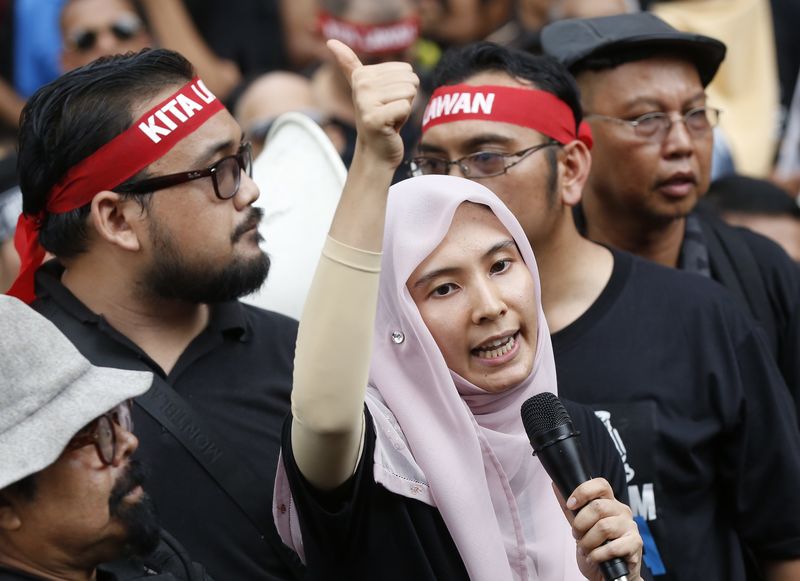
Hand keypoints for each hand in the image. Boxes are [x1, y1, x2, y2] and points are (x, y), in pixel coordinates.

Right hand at [326, 39, 418, 167]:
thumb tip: (330, 40)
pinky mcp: (374, 119)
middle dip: (405, 100)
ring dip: (404, 110)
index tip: (386, 103)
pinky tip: (390, 127)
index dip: (402, 89)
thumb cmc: (379, 119)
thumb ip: (350, 65)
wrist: (376, 153)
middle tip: (390, 113)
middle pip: (409, 81)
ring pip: (409, 93)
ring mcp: (366, 102)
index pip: (406, 70)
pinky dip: (403, 120)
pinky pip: (405, 107)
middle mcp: (361, 85)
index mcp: (362, 74)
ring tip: (390, 119)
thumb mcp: (368, 89)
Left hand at [555, 478, 642, 580]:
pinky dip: (598, 555)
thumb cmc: (596, 548)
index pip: (600, 484)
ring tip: (585, 549)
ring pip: (604, 527)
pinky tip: (595, 558)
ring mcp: (631, 526)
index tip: (570, 505)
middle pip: (598, 507)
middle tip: (577, 536)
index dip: (583, 492)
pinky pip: (613, 547)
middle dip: (580, 524)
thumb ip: (570, 508)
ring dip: (588, 542)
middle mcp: (622, 511)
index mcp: (609, 502)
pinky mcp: (635, 544)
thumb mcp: (580, 527)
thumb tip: (556, 485)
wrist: (608, 575)